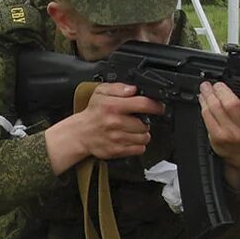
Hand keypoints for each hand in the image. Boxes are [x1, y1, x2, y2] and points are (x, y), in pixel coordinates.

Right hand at [44, 82, 164, 174]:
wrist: (80, 134)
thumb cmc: (93, 113)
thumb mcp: (101, 92)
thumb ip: (118, 87)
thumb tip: (133, 89)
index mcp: (113, 106)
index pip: (143, 105)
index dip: (155, 106)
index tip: (159, 107)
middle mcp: (115, 123)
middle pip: (145, 124)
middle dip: (145, 122)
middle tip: (137, 119)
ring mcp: (117, 138)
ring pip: (144, 138)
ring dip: (142, 134)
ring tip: (132, 129)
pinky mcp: (117, 151)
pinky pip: (139, 149)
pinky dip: (138, 145)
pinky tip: (130, 139)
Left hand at [198, 82, 239, 189]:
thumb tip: (238, 84)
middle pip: (232, 105)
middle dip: (222, 90)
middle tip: (218, 85)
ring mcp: (231, 136)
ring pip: (216, 107)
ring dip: (209, 94)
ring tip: (206, 87)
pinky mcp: (217, 138)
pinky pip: (207, 115)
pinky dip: (204, 103)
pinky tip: (204, 98)